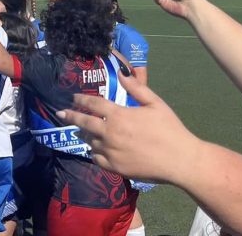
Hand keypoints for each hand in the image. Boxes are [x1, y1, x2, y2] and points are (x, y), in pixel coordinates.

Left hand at [58, 73, 201, 184]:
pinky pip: (96, 158)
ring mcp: (110, 151)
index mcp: (119, 115)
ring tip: (81, 132)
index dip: (80, 100)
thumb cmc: (170, 129)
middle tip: (61, 113)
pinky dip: (94, 152)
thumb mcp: (155, 103)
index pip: (92, 104)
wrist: (179, 160)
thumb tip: (121, 73)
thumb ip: (136, 88)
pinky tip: (95, 149)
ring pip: (89, 141)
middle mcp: (109, 133)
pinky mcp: (114, 167)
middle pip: (83, 123)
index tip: (73, 98)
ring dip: (85, 135)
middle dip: (70, 116)